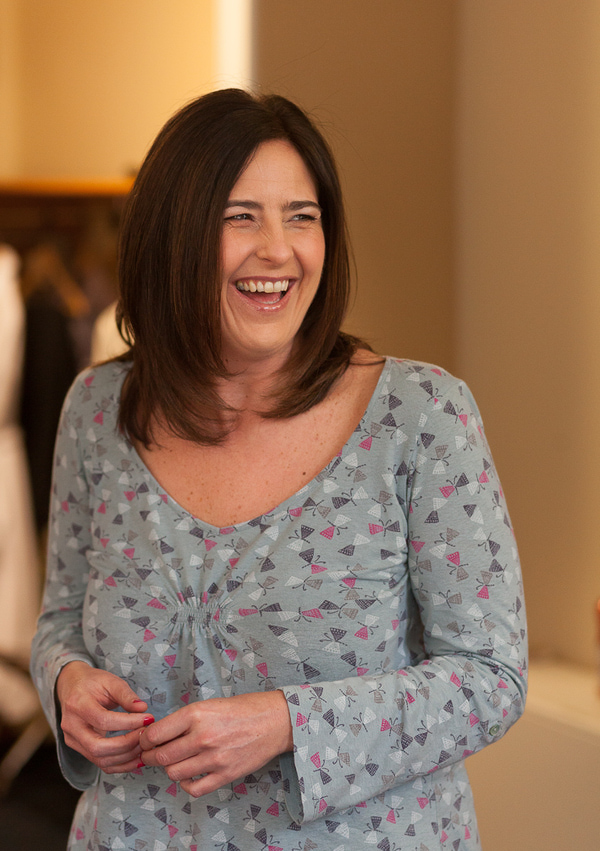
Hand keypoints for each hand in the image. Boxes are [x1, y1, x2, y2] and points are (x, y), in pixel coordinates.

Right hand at [56, 661, 153, 773]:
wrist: (72, 687)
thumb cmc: (93, 682)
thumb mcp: (110, 680)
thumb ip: (126, 695)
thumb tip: (143, 709)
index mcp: (77, 704)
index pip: (103, 720)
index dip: (128, 723)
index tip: (148, 719)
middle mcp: (71, 726)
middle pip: (97, 747)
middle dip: (127, 744)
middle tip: (146, 736)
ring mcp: (72, 740)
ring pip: (99, 759)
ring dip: (126, 757)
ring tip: (145, 746)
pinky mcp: (78, 749)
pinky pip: (100, 763)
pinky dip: (120, 764)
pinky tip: (136, 757)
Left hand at [139, 690, 292, 796]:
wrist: (275, 720)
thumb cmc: (243, 709)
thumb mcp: (209, 705)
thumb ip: (185, 720)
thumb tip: (159, 734)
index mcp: (196, 714)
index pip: (155, 734)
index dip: (144, 740)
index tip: (145, 741)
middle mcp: (203, 737)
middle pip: (161, 757)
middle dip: (151, 757)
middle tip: (152, 754)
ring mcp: (214, 758)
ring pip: (174, 774)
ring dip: (170, 769)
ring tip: (175, 762)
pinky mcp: (225, 775)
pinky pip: (194, 789)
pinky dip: (186, 784)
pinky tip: (190, 774)